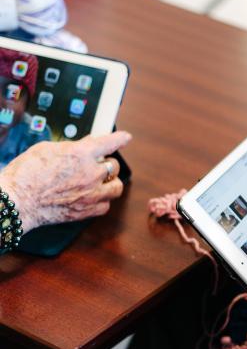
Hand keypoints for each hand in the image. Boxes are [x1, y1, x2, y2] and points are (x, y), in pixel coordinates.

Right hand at [0, 131, 131, 230]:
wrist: (17, 200)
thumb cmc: (25, 173)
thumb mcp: (47, 149)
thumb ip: (72, 147)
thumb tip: (87, 144)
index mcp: (81, 153)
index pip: (110, 142)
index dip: (120, 139)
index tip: (126, 138)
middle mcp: (91, 173)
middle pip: (114, 165)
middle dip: (106, 163)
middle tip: (97, 165)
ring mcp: (91, 193)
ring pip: (116, 187)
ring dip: (110, 182)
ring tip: (100, 182)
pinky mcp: (87, 210)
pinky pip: (106, 205)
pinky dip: (102, 201)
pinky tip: (93, 198)